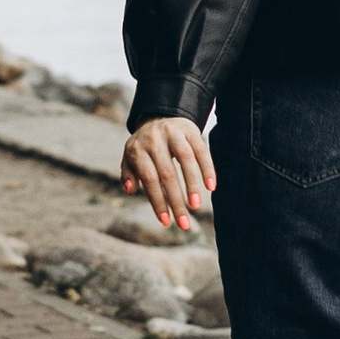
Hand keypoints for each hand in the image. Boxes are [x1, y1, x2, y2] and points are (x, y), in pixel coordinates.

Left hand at [124, 114, 215, 230]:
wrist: (160, 115)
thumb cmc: (145, 145)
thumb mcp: (130, 156)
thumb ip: (128, 174)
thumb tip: (130, 191)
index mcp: (137, 149)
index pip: (149, 179)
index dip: (158, 201)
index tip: (165, 222)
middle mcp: (155, 140)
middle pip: (167, 174)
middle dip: (176, 201)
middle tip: (183, 224)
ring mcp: (174, 134)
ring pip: (186, 160)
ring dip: (192, 185)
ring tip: (196, 206)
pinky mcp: (191, 131)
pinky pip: (201, 151)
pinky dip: (207, 169)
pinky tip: (211, 187)